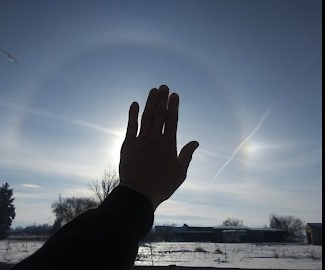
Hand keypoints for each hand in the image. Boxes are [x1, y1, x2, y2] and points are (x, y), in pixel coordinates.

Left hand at [119, 85, 198, 209]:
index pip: (172, 121)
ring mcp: (141, 141)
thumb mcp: (180, 173)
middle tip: (164, 86)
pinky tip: (134, 104)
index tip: (175, 95)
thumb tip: (196, 142)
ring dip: (150, 103)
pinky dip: (133, 115)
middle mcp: (155, 139)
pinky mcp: (128, 145)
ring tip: (153, 90)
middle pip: (159, 115)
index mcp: (169, 145)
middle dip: (162, 100)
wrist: (138, 195)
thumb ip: (187, 155)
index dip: (173, 106)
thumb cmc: (161, 186)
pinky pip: (130, 126)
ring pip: (146, 117)